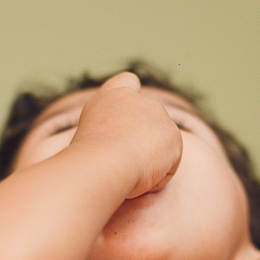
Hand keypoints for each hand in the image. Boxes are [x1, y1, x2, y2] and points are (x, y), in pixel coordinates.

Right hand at [70, 71, 182, 198]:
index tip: (128, 117)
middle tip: (123, 164)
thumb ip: (105, 134)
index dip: (132, 96)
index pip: (127, 82)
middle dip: (143, 144)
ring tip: (126, 171)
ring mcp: (158, 115)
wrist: (104, 162)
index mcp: (111, 98)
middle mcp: (137, 100)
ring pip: (159, 148)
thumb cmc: (86, 159)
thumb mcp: (86, 141)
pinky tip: (140, 177)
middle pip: (149, 123)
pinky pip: (168, 165)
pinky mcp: (173, 135)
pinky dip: (156, 178)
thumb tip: (114, 147)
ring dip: (148, 163)